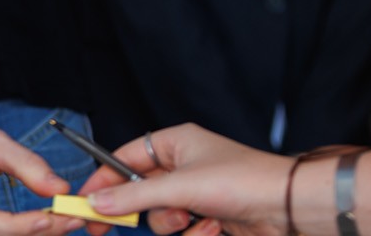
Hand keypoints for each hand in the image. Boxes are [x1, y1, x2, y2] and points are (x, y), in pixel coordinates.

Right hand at [72, 124, 291, 235]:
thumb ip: (133, 197)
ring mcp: (196, 192)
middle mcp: (184, 165)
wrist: (287, 208)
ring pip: (160, 215)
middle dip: (137, 210)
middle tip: (106, 226)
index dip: (103, 179)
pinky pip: (183, 229)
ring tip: (191, 220)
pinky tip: (213, 228)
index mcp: (175, 143)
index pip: (125, 157)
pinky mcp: (209, 216)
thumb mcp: (180, 187)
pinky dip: (194, 233)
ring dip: (171, 223)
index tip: (83, 201)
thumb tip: (95, 202)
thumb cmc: (242, 181)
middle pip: (139, 191)